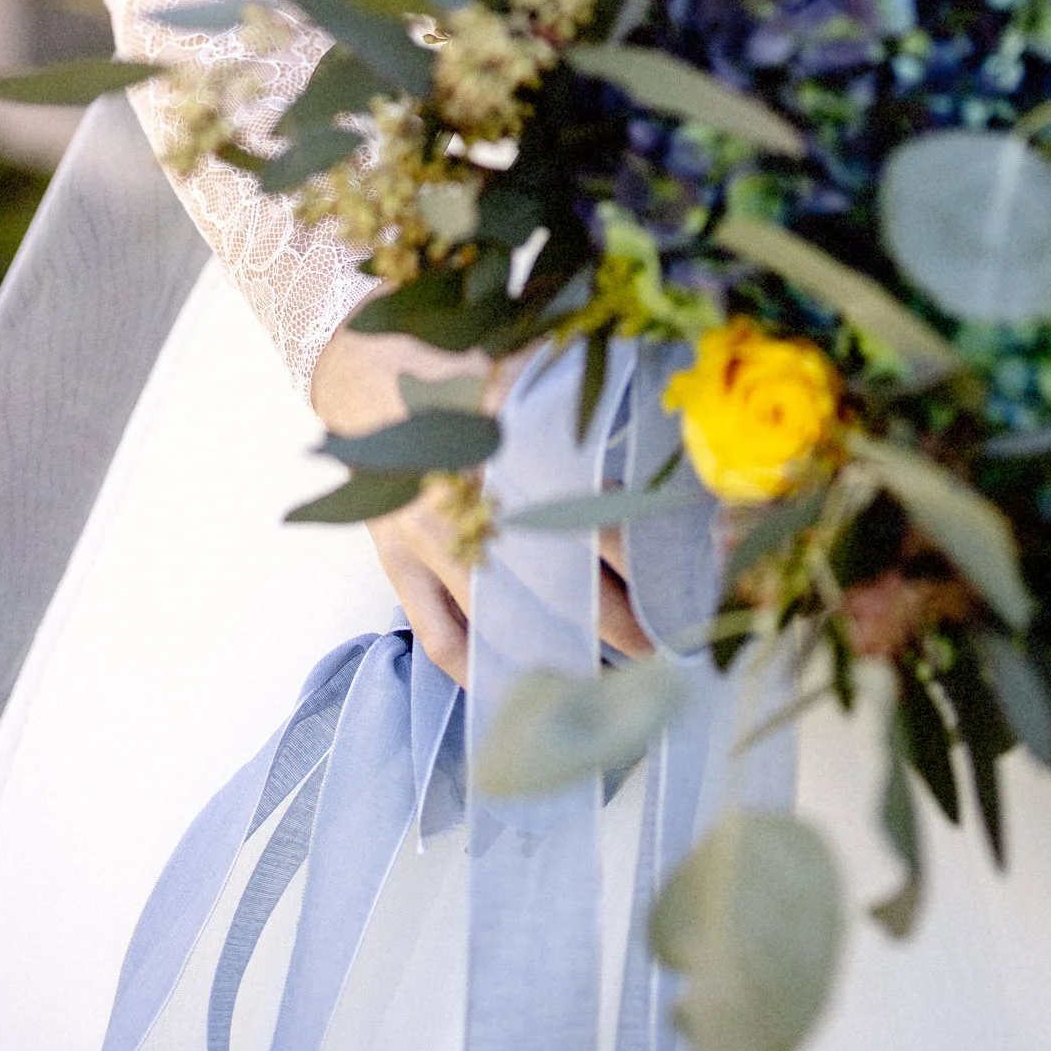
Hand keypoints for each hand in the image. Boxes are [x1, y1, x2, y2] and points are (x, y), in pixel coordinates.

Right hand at [310, 320, 651, 680]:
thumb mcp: (526, 372)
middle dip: (617, 620)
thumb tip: (653, 433)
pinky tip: (511, 684)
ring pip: (507, 617)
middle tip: (658, 647)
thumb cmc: (459, 366)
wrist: (368, 367)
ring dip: (557, 649)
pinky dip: (475, 668)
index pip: (597, 521)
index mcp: (515, 450)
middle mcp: (472, 500)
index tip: (682, 587)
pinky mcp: (397, 561)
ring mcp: (429, 538)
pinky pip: (438, 635)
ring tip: (601, 675)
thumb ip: (579, 409)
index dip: (645, 561)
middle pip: (562, 580)